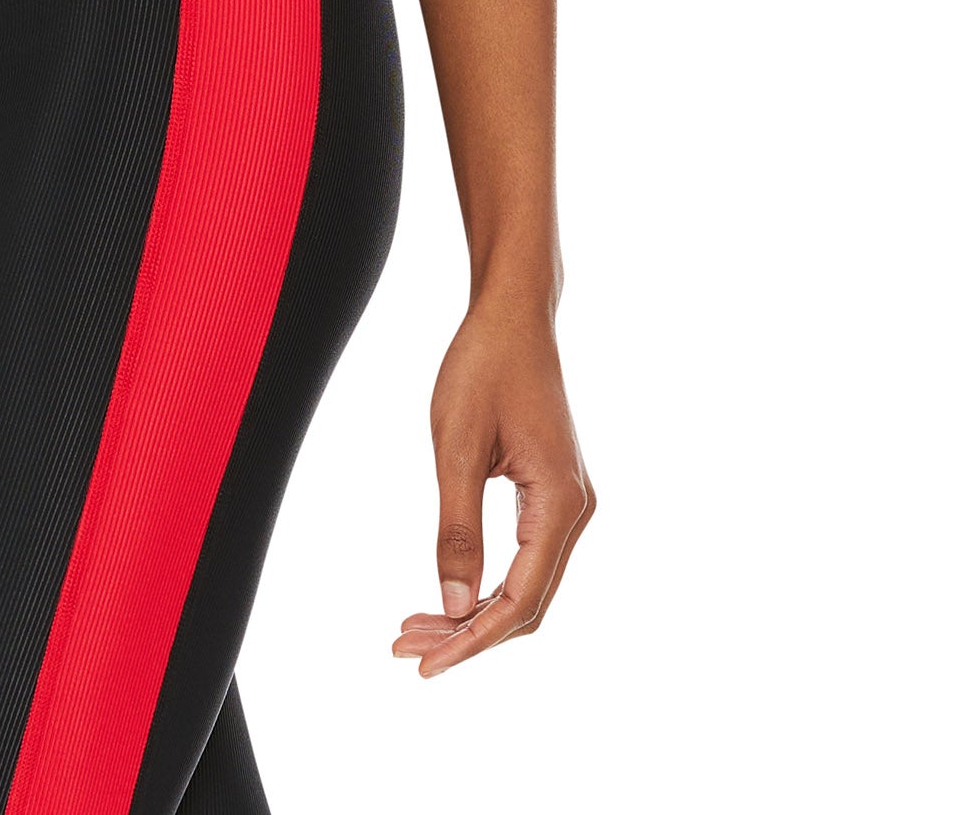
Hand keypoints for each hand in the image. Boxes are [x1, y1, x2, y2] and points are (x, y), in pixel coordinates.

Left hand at [392, 293, 592, 675]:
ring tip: (414, 629)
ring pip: (525, 584)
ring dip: (474, 613)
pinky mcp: (551, 493)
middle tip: (404, 648)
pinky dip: (485, 582)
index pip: (519, 600)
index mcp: (560, 504)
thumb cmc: (483, 367)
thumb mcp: (457, 447)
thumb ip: (456, 530)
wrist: (512, 313)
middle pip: (526, 604)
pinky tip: (446, 593)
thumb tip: (452, 608)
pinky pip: (524, 557)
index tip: (424, 665)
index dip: (472, 641)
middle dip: (467, 634)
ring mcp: (567, 503)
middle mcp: (575, 511)